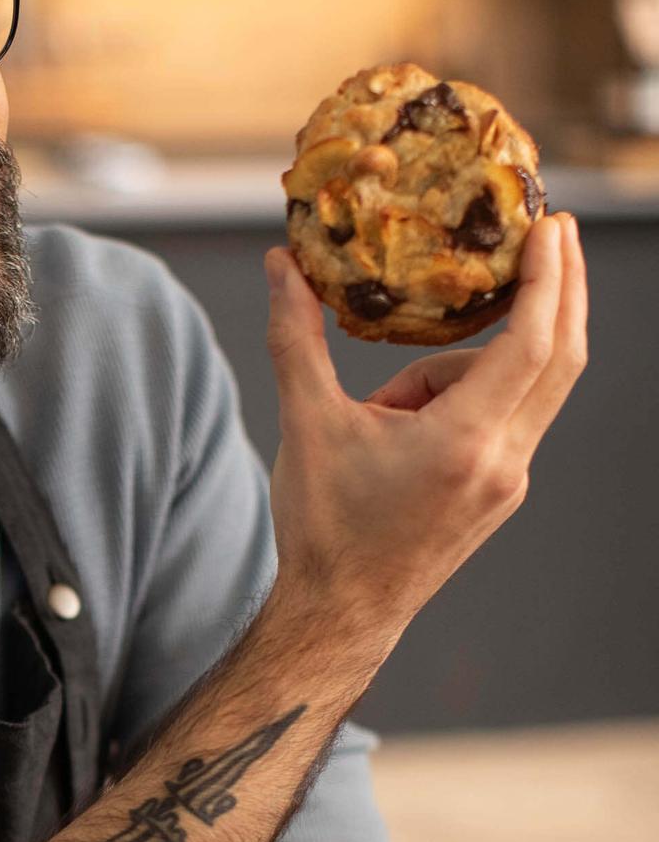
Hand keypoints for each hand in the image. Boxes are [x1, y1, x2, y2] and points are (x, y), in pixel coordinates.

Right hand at [264, 213, 585, 633]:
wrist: (340, 615)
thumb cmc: (323, 527)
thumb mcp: (306, 424)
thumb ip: (296, 338)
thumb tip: (278, 264)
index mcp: (462, 444)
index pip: (532, 344)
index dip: (548, 278)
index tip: (550, 226)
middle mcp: (503, 463)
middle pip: (561, 357)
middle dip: (562, 289)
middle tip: (551, 232)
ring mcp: (510, 482)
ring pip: (523, 388)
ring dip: (472, 362)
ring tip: (389, 403)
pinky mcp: (501, 493)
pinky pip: (506, 418)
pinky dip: (469, 394)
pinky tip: (405, 419)